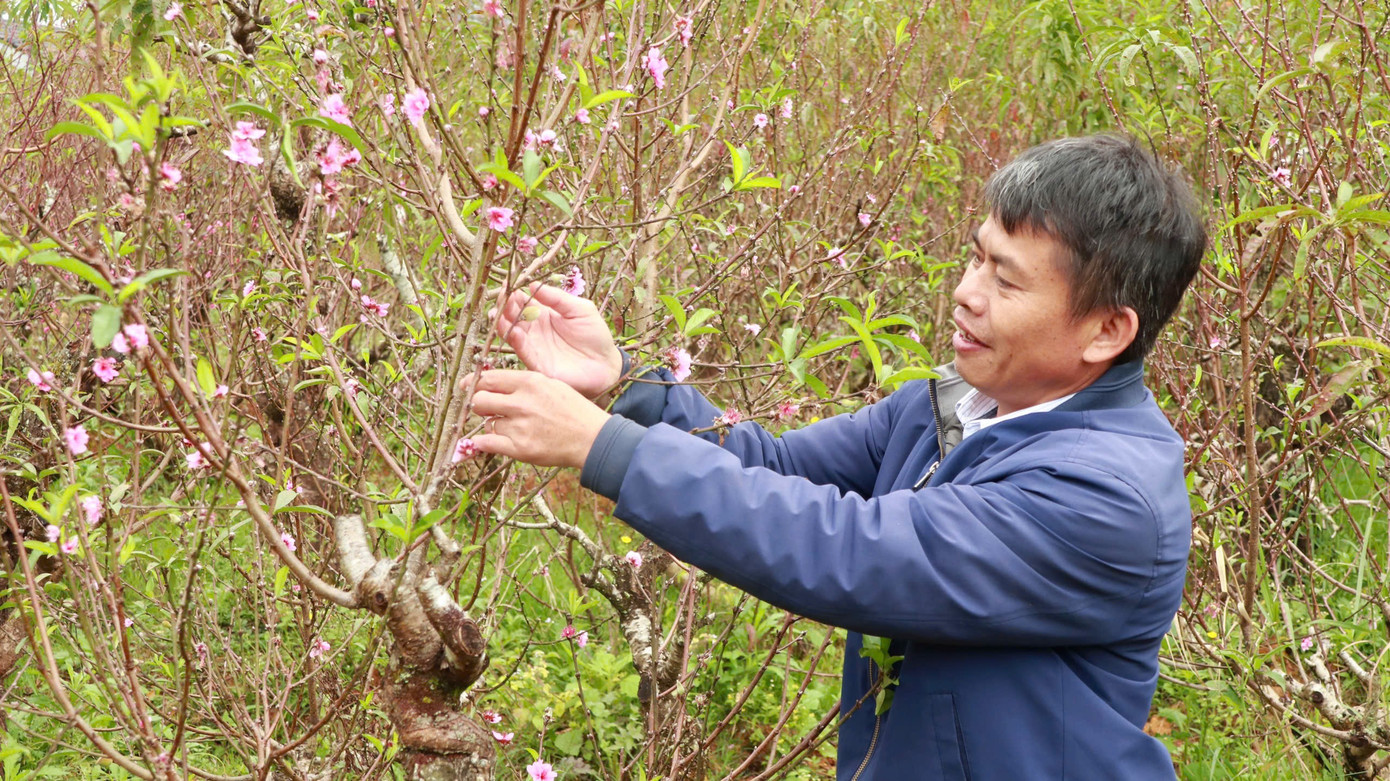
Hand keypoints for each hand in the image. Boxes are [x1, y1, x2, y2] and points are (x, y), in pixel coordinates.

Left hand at [469, 370, 610, 468]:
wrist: (591, 438)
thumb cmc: (572, 409)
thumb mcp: (549, 384)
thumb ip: (519, 383)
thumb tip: (487, 383)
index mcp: (529, 382)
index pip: (487, 379)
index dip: (472, 384)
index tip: (467, 388)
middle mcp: (521, 403)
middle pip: (479, 401)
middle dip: (479, 405)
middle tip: (488, 409)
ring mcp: (519, 427)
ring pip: (486, 424)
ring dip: (493, 425)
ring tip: (511, 427)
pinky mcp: (519, 449)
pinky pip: (486, 443)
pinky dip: (482, 443)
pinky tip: (486, 442)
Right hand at [492, 283, 622, 399]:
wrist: (605, 364)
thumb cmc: (595, 335)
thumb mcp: (580, 309)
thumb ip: (557, 298)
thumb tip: (533, 285)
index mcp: (543, 314)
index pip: (522, 301)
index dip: (513, 292)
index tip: (508, 283)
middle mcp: (534, 329)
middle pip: (511, 315)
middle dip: (504, 305)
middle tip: (503, 296)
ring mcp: (533, 345)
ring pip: (510, 332)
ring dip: (502, 322)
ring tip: (499, 312)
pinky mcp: (536, 362)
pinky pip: (521, 350)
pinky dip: (515, 340)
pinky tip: (514, 331)